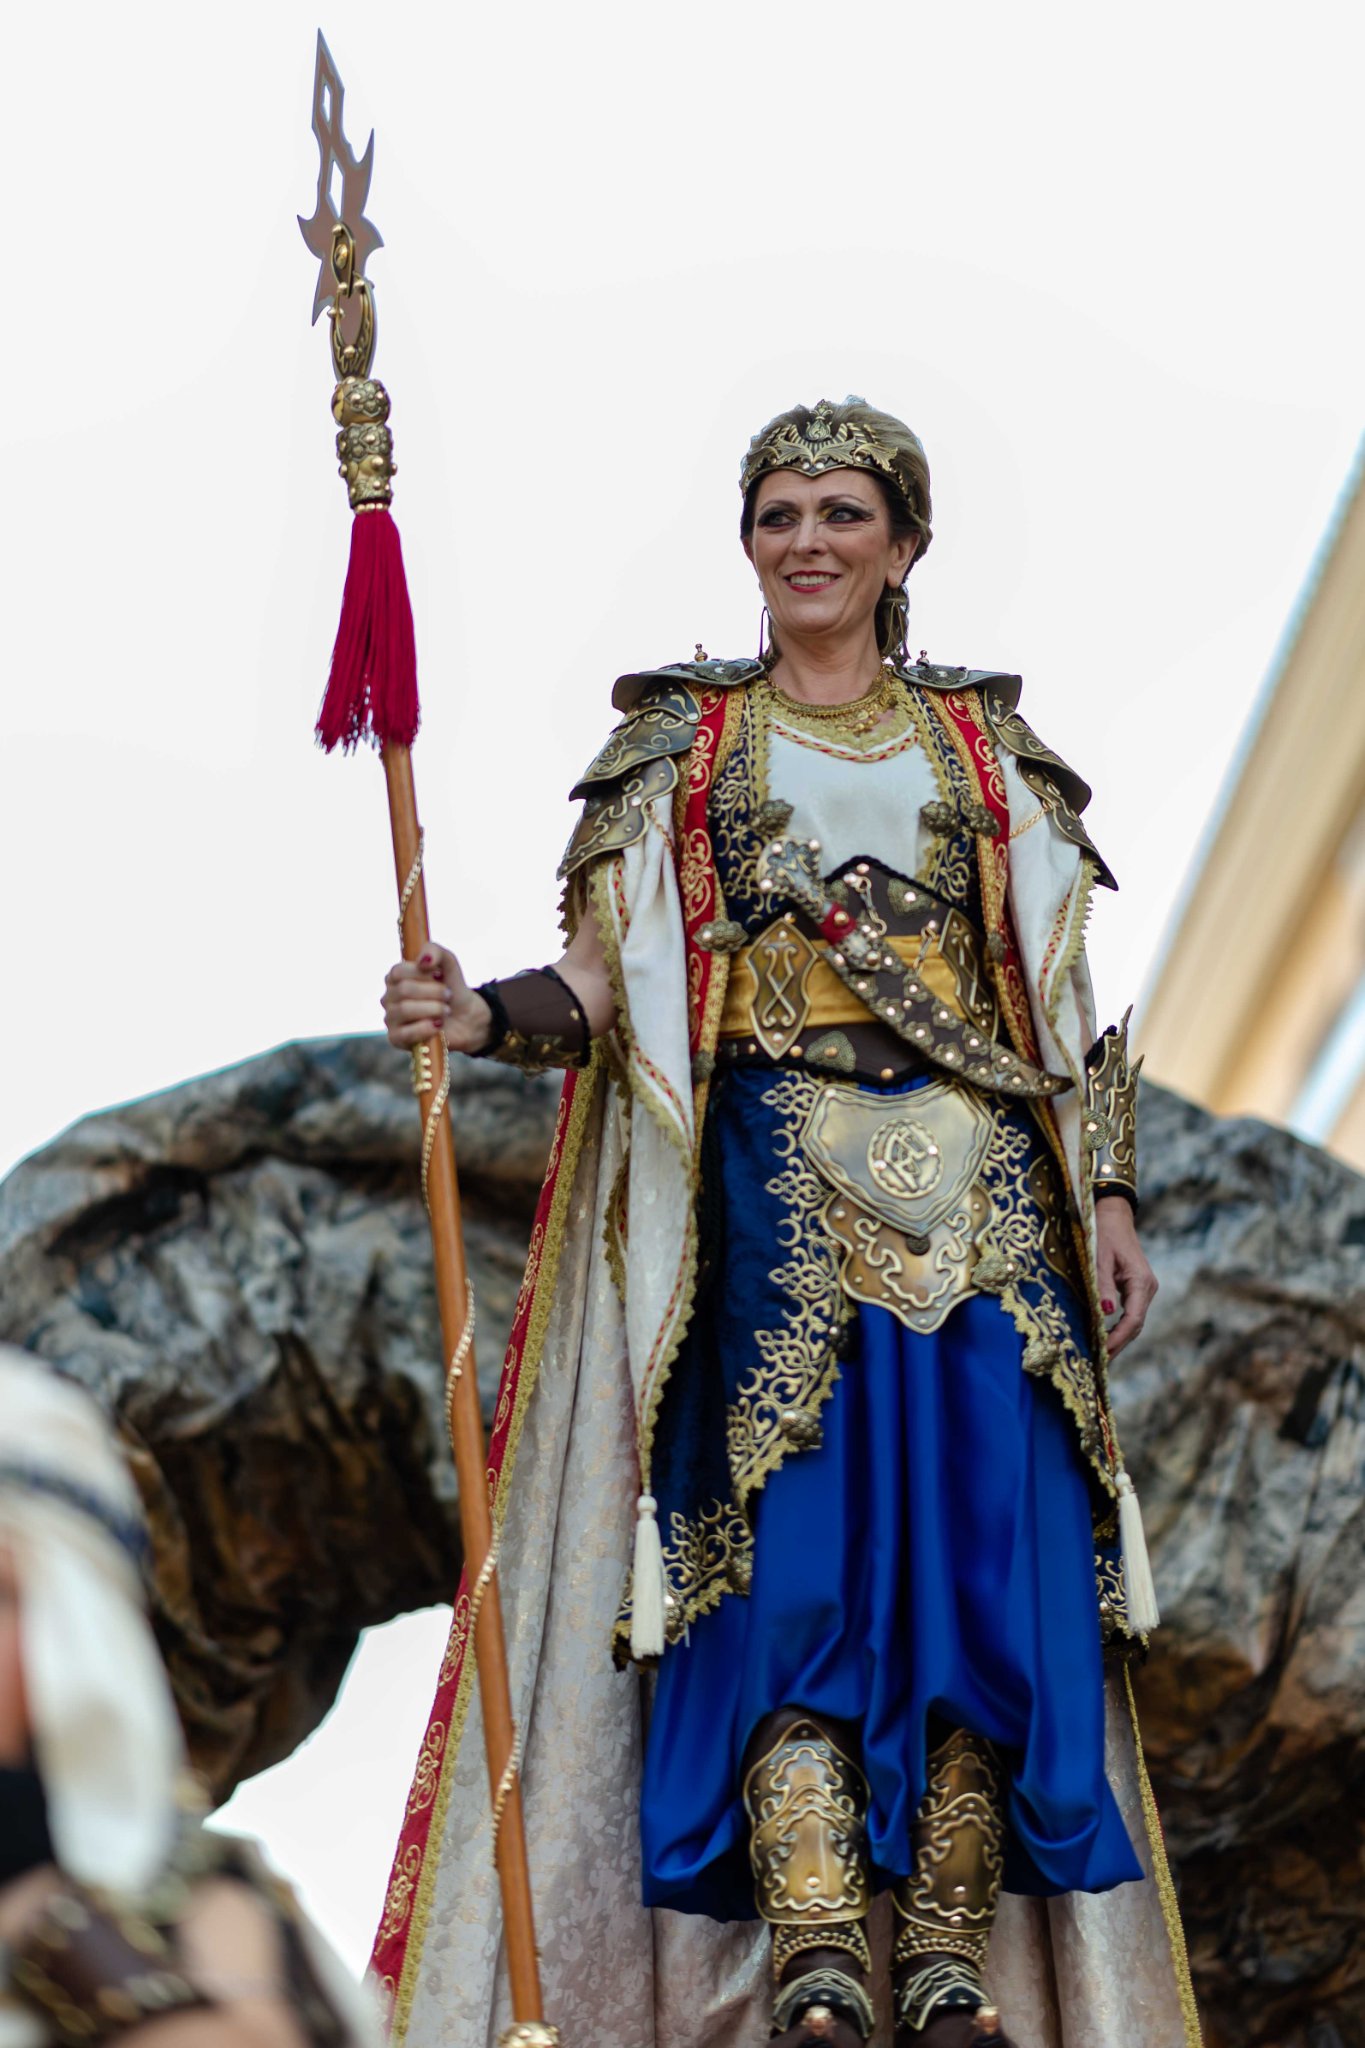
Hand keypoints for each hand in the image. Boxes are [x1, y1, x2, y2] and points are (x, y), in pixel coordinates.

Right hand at [382, 943, 491, 1055]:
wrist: (466, 1016)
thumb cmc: (450, 987)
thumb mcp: (447, 962)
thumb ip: (435, 951)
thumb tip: (423, 960)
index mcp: (395, 977)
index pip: (398, 971)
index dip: (422, 974)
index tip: (440, 976)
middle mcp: (389, 997)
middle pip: (404, 990)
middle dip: (433, 992)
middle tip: (447, 995)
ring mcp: (390, 1018)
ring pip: (404, 1010)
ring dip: (433, 1009)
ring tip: (446, 1010)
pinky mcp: (396, 1039)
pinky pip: (405, 1033)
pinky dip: (426, 1028)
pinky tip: (438, 1025)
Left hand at [1094, 1197, 1156, 1357]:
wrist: (1112, 1216)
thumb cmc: (1103, 1234)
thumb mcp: (1099, 1258)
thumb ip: (1103, 1285)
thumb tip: (1105, 1313)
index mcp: (1141, 1282)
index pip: (1134, 1319)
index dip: (1118, 1339)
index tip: (1103, 1353)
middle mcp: (1148, 1288)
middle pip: (1135, 1325)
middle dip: (1118, 1344)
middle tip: (1099, 1363)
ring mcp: (1145, 1289)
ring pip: (1134, 1321)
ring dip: (1119, 1338)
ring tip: (1100, 1356)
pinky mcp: (1137, 1288)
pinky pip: (1131, 1313)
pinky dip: (1119, 1327)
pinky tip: (1105, 1338)